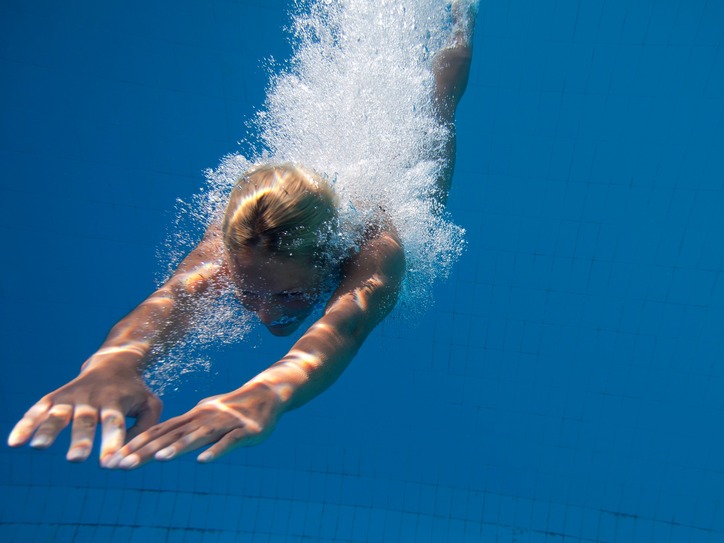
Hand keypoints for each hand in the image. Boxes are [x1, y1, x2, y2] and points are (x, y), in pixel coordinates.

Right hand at [7, 364, 161, 466]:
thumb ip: (145, 427)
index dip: (111, 442)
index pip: (114, 423)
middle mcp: (93, 398)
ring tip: (38, 447)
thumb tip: (129, 453)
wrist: (114, 362)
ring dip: (49, 430)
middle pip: (85, 420)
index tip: (108, 463)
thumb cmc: (134, 391)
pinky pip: (38, 411)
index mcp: (117, 401)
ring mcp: (72, 397)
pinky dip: (26, 425)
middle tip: (76, 459)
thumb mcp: (149, 404)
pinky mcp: (55, 398)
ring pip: (59, 414)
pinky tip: (15, 443)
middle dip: (80, 440)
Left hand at [107, 381, 282, 468]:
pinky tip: (203, 461)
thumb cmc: (232, 407)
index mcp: (192, 417)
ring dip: (179, 447)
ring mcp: (224, 424)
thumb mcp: (205, 415)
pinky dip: (216, 451)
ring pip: (198, 436)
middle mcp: (203, 418)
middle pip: (172, 435)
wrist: (266, 394)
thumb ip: (186, 427)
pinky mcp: (244, 431)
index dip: (137, 444)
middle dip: (147, 450)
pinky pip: (228, 442)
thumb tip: (162, 438)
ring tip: (159, 459)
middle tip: (124, 464)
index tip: (115, 458)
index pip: (160, 431)